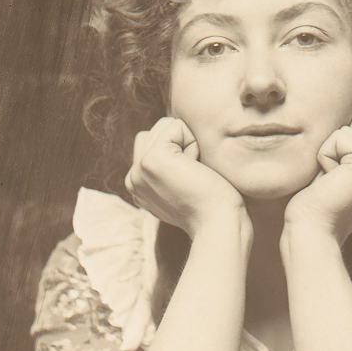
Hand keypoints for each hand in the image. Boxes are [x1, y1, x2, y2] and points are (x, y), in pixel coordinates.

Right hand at [124, 117, 244, 236]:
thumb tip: (175, 138)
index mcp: (138, 185)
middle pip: (158, 129)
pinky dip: (193, 143)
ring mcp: (139, 168)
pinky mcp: (152, 159)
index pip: (154, 140)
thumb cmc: (213, 205)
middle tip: (193, 178)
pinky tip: (195, 169)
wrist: (218, 224)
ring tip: (194, 174)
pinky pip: (176, 126)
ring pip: (166, 125)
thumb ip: (170, 166)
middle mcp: (133, 177)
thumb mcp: (182, 185)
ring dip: (189, 144)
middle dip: (184, 145)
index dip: (181, 153)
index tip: (189, 184)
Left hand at [284, 112, 351, 244]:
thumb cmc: (318, 205)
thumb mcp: (345, 174)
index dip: (349, 144)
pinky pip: (341, 136)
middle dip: (341, 143)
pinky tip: (329, 180)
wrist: (313, 232)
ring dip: (333, 149)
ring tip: (332, 180)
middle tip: (335, 179)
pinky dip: (325, 155)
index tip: (340, 177)